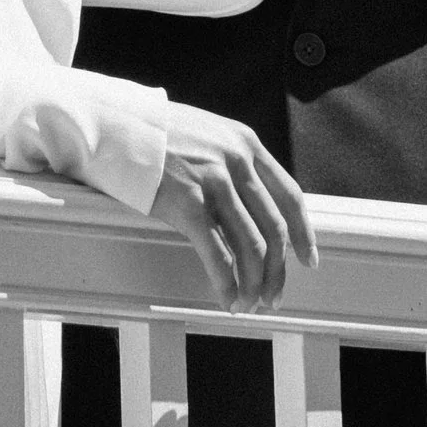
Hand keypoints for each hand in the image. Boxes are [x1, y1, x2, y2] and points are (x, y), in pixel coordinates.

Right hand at [151, 104, 317, 311]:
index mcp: (246, 144)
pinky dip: (226, 282)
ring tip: (248, 302)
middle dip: (277, 270)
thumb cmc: (160, 134)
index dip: (303, 233)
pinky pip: (217, 253)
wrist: (118, 124)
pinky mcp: (188, 202)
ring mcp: (214, 181)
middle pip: (273, 227)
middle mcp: (237, 160)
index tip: (308, 259)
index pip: (289, 195)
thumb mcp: (211, 136)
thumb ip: (234, 163)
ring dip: (253, 282)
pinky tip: (226, 297)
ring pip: (250, 245)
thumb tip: (252, 206)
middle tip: (273, 295)